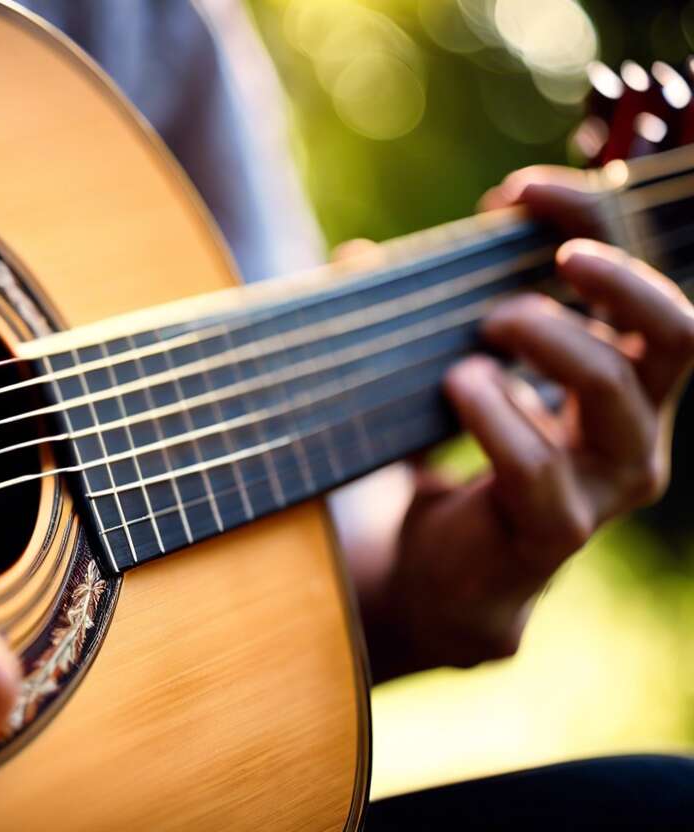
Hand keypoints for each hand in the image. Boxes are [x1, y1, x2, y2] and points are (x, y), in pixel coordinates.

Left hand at [354, 167, 693, 678]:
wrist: (436, 579)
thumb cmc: (449, 465)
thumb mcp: (444, 374)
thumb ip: (417, 318)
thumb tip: (356, 254)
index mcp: (621, 379)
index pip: (646, 284)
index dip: (595, 221)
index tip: (517, 192)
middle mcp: (634, 426)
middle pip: (679, 330)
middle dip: (617, 273)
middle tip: (551, 253)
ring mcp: (604, 481)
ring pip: (614, 384)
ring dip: (546, 334)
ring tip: (485, 325)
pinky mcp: (556, 528)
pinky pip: (537, 462)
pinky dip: (494, 411)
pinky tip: (457, 384)